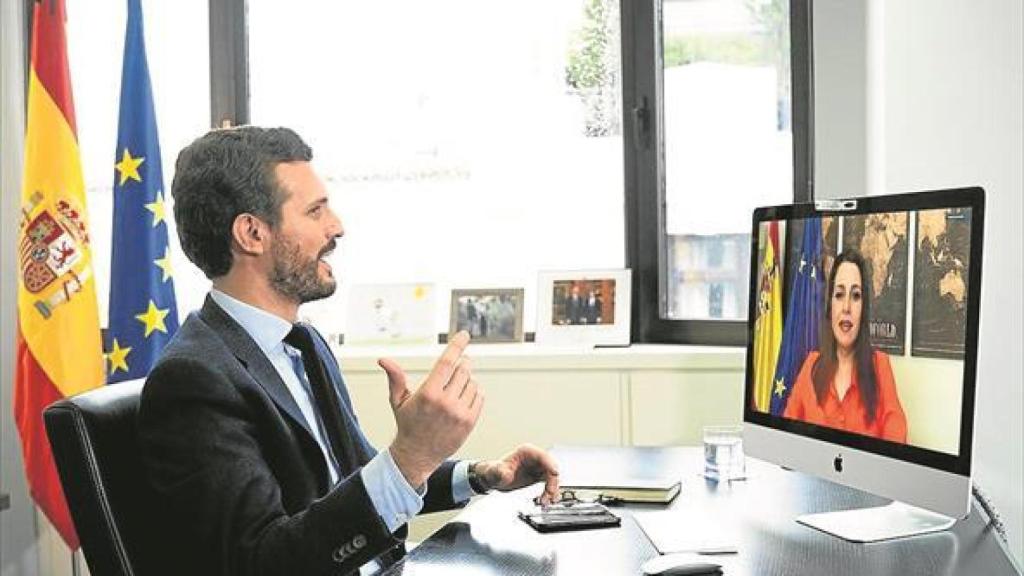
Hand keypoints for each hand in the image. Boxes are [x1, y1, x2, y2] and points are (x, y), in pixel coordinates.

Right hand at [379, 331, 483, 487]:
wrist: (417, 455)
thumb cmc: (407, 425)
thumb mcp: (398, 400)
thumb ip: (395, 377)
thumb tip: (383, 359)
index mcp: (428, 393)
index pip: (447, 362)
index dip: (457, 345)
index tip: (464, 335)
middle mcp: (446, 402)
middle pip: (463, 370)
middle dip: (462, 363)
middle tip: (458, 364)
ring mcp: (459, 413)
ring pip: (473, 383)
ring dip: (467, 380)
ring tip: (456, 387)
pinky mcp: (469, 422)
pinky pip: (479, 397)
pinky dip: (474, 392)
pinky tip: (463, 397)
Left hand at [473, 444, 559, 503]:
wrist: (493, 478)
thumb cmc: (495, 471)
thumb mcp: (496, 472)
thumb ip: (500, 472)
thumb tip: (505, 474)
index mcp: (526, 452)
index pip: (544, 457)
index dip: (551, 465)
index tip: (555, 475)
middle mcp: (535, 458)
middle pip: (551, 468)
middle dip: (552, 483)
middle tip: (548, 495)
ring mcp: (538, 466)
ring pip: (553, 477)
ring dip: (552, 490)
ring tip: (545, 501)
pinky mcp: (538, 475)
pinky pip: (550, 482)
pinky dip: (550, 491)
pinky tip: (548, 499)